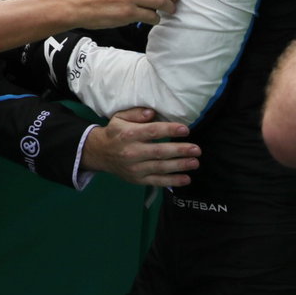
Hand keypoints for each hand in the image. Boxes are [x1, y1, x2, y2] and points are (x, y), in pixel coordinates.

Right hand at [82, 107, 199, 187]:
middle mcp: (132, 152)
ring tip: (195, 162)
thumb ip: (135, 113)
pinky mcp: (137, 179)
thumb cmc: (115, 133)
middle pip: (159, 151)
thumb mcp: (119, 118)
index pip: (152, 131)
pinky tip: (186, 179)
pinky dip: (172, 181)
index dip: (170, 130)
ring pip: (161, 167)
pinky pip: (157, 181)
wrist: (99, 153)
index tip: (185, 129)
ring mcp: (135, 168)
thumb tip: (151, 113)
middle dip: (180, 150)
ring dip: (180, 166)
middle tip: (196, 149)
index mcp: (128, 134)